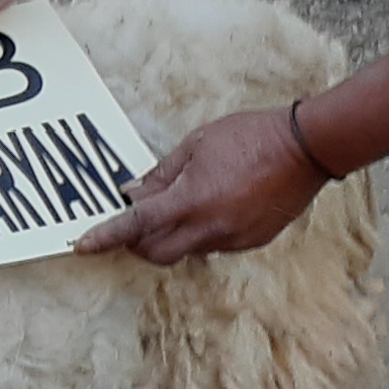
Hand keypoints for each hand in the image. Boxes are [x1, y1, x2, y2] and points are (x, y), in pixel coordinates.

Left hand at [77, 107, 332, 263]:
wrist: (307, 148)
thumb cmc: (252, 136)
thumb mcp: (197, 144)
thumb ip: (162, 174)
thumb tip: (133, 193)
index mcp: (192, 201)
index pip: (137, 225)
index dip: (106, 237)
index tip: (82, 247)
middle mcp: (210, 228)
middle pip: (155, 252)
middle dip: (136, 243)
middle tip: (133, 222)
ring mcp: (232, 239)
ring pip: (185, 250)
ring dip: (171, 236)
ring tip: (181, 204)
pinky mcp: (251, 242)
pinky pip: (213, 245)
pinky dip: (200, 232)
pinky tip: (212, 206)